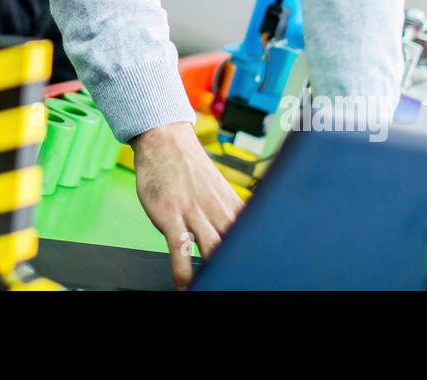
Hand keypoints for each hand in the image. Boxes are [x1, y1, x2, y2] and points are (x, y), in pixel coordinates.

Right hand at [130, 121, 244, 288]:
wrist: (165, 139)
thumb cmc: (189, 168)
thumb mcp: (217, 190)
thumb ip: (230, 214)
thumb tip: (244, 237)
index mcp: (232, 206)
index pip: (254, 239)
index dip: (259, 259)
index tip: (261, 275)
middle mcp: (217, 211)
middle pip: (236, 248)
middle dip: (240, 269)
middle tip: (239, 283)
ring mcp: (194, 213)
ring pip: (211, 251)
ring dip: (214, 275)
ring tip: (213, 289)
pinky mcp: (170, 215)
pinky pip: (179, 250)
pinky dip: (183, 273)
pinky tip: (184, 287)